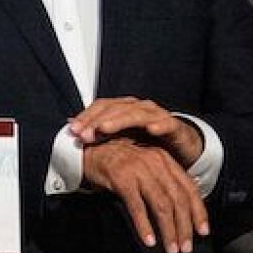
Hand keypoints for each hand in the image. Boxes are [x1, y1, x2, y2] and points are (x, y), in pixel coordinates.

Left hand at [69, 97, 204, 167]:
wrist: (179, 145)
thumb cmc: (147, 141)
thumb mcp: (121, 137)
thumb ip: (98, 131)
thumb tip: (72, 127)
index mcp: (124, 108)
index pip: (101, 106)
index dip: (86, 117)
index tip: (73, 131)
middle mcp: (138, 107)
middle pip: (115, 109)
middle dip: (97, 121)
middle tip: (85, 134)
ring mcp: (156, 115)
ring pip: (136, 114)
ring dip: (119, 121)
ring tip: (105, 128)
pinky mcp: (173, 126)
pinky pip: (166, 123)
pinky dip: (158, 126)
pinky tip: (151, 130)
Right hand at [83, 136, 207, 252]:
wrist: (88, 151)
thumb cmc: (118, 163)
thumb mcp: (145, 168)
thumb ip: (162, 184)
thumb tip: (179, 213)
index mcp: (166, 160)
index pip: (189, 189)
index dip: (198, 212)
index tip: (203, 232)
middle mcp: (156, 163)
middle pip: (177, 200)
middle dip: (184, 227)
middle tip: (185, 248)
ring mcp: (139, 170)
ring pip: (161, 205)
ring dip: (168, 230)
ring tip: (170, 249)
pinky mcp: (121, 179)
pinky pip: (137, 207)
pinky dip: (144, 226)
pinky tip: (149, 240)